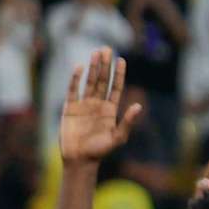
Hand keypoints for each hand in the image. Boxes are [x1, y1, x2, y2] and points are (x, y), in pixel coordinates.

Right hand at [56, 48, 139, 169]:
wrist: (79, 159)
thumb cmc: (100, 151)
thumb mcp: (117, 138)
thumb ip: (127, 122)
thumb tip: (139, 106)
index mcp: (110, 110)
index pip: (116, 88)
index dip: (119, 74)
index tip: (121, 60)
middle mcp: (97, 104)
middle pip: (102, 81)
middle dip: (105, 66)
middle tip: (107, 49)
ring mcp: (83, 105)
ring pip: (89, 82)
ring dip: (92, 68)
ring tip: (96, 53)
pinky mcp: (70, 107)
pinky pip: (73, 90)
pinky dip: (75, 79)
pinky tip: (79, 67)